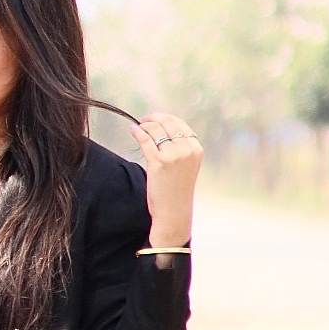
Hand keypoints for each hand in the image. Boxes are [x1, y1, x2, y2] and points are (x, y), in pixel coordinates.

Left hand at [134, 112, 201, 249]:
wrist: (174, 211)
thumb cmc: (177, 190)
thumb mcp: (187, 166)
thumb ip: (182, 148)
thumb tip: (164, 129)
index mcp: (196, 149)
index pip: (180, 124)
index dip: (166, 118)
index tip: (155, 118)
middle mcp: (186, 150)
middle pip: (167, 124)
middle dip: (154, 118)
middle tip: (144, 120)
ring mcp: (173, 155)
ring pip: (155, 130)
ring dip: (144, 125)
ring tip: (138, 126)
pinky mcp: (158, 162)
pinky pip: (145, 140)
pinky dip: (137, 132)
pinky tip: (133, 130)